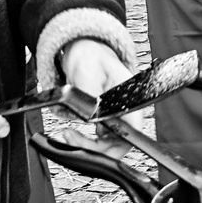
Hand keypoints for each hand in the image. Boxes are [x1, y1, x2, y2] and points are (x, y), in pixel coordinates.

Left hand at [59, 39, 137, 157]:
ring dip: (88, 146)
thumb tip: (91, 115)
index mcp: (132, 101)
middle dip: (95, 149)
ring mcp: (117, 118)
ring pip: (108, 146)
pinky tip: (72, 134)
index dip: (114, 146)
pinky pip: (99, 141)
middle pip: (119, 145)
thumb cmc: (90, 57)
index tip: (93, 147)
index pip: (131, 134)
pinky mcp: (105, 121)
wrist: (82, 53)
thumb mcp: (88, 73)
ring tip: (69, 136)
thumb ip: (91, 96)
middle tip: (72, 139)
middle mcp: (127, 113)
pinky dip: (84, 142)